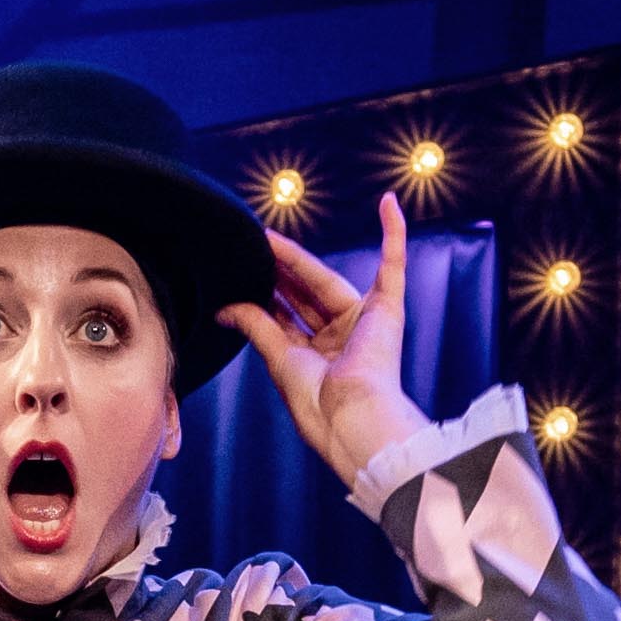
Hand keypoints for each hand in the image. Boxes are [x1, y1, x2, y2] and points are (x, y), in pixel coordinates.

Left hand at [217, 196, 420, 487]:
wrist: (351, 417)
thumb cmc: (318, 403)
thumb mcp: (279, 360)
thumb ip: (256, 327)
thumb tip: (225, 309)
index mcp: (318, 357)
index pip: (284, 318)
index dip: (263, 295)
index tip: (241, 274)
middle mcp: (341, 338)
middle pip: (301, 295)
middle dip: (274, 273)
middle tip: (248, 246)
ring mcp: (365, 322)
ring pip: (325, 280)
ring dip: (296, 258)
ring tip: (266, 236)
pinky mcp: (387, 310)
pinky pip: (394, 266)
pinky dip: (395, 235)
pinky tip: (389, 203)